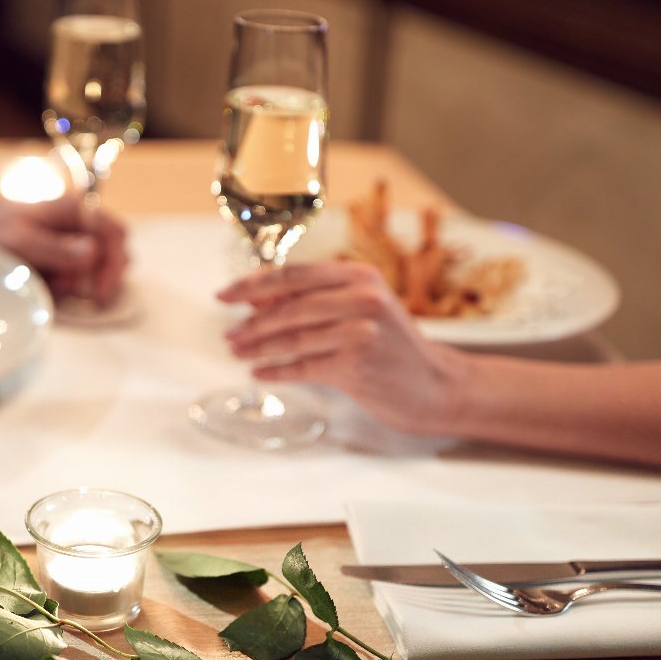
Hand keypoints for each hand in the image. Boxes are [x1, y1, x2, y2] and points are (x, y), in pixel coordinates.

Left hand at [0, 192, 128, 305]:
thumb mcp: (21, 241)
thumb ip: (56, 248)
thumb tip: (94, 253)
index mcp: (77, 209)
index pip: (116, 235)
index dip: (114, 266)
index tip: (99, 293)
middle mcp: (82, 223)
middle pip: (114, 254)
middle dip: (97, 277)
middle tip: (69, 290)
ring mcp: (75, 240)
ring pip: (98, 268)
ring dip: (80, 284)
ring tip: (50, 283)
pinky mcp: (66, 256)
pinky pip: (80, 276)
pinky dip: (68, 286)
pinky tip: (46, 283)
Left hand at [217, 261, 467, 433]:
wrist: (435, 384)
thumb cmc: (391, 346)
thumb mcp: (357, 310)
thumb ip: (312, 300)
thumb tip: (257, 299)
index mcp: (360, 276)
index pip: (293, 275)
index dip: (253, 285)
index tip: (225, 295)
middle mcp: (363, 298)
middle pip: (290, 307)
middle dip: (252, 323)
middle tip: (229, 335)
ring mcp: (362, 332)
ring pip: (294, 338)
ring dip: (259, 348)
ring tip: (238, 355)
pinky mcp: (357, 365)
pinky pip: (304, 368)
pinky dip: (278, 372)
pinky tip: (261, 374)